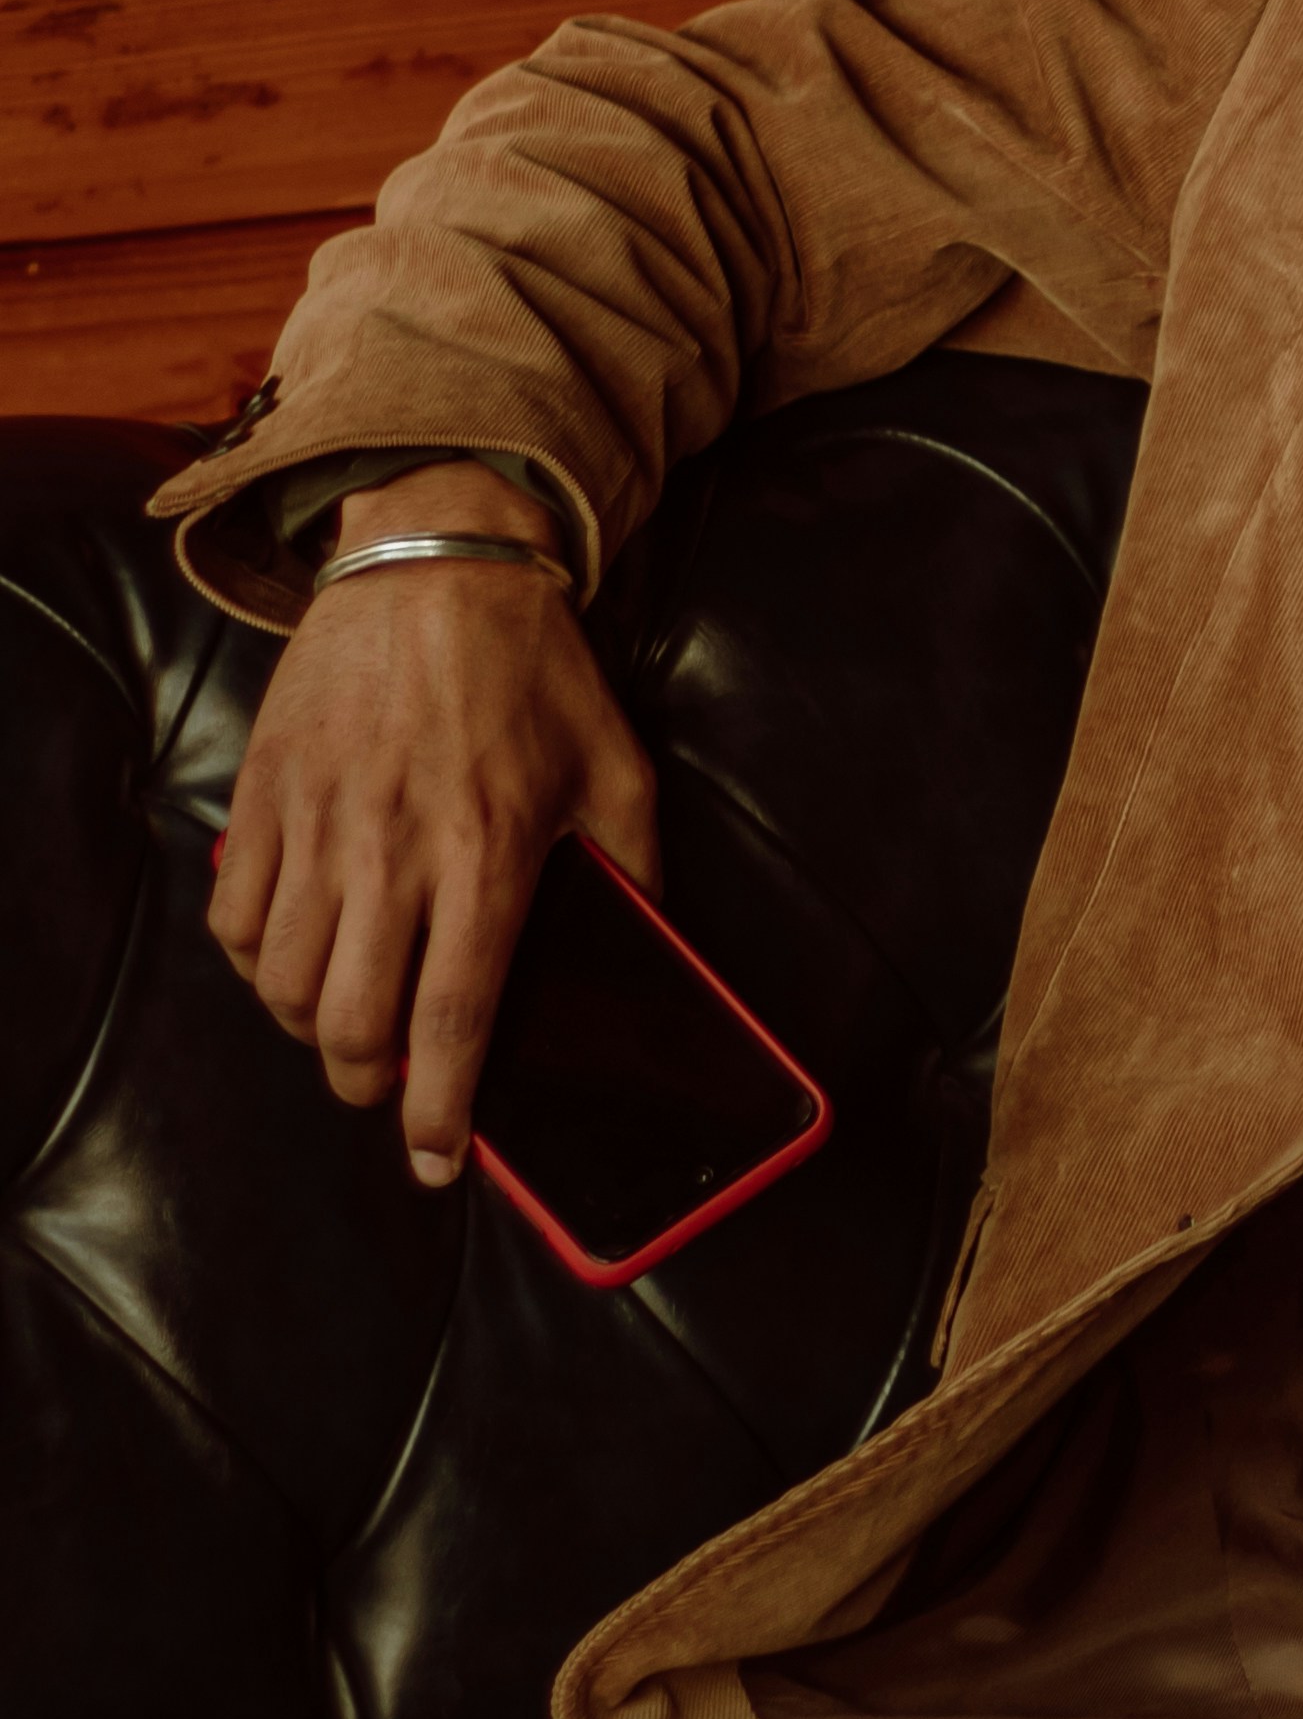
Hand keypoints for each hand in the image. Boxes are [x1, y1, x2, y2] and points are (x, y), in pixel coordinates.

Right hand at [208, 470, 658, 1188]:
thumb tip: (651, 943)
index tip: (437, 1161)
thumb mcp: (616, 764)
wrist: (434, 557)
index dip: (441, 1109)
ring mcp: (319, 823)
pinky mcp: (265, 794)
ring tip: (344, 1028)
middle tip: (386, 1091)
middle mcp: (393, 849)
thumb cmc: (532, 666)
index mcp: (488, 852)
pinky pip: (235, 917)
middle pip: (352, 1022)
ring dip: (310, 1030)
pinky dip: (255, 963)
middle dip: (365, 1085)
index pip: (454, 1017)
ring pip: (284, 982)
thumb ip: (634, 864)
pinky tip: (292, 961)